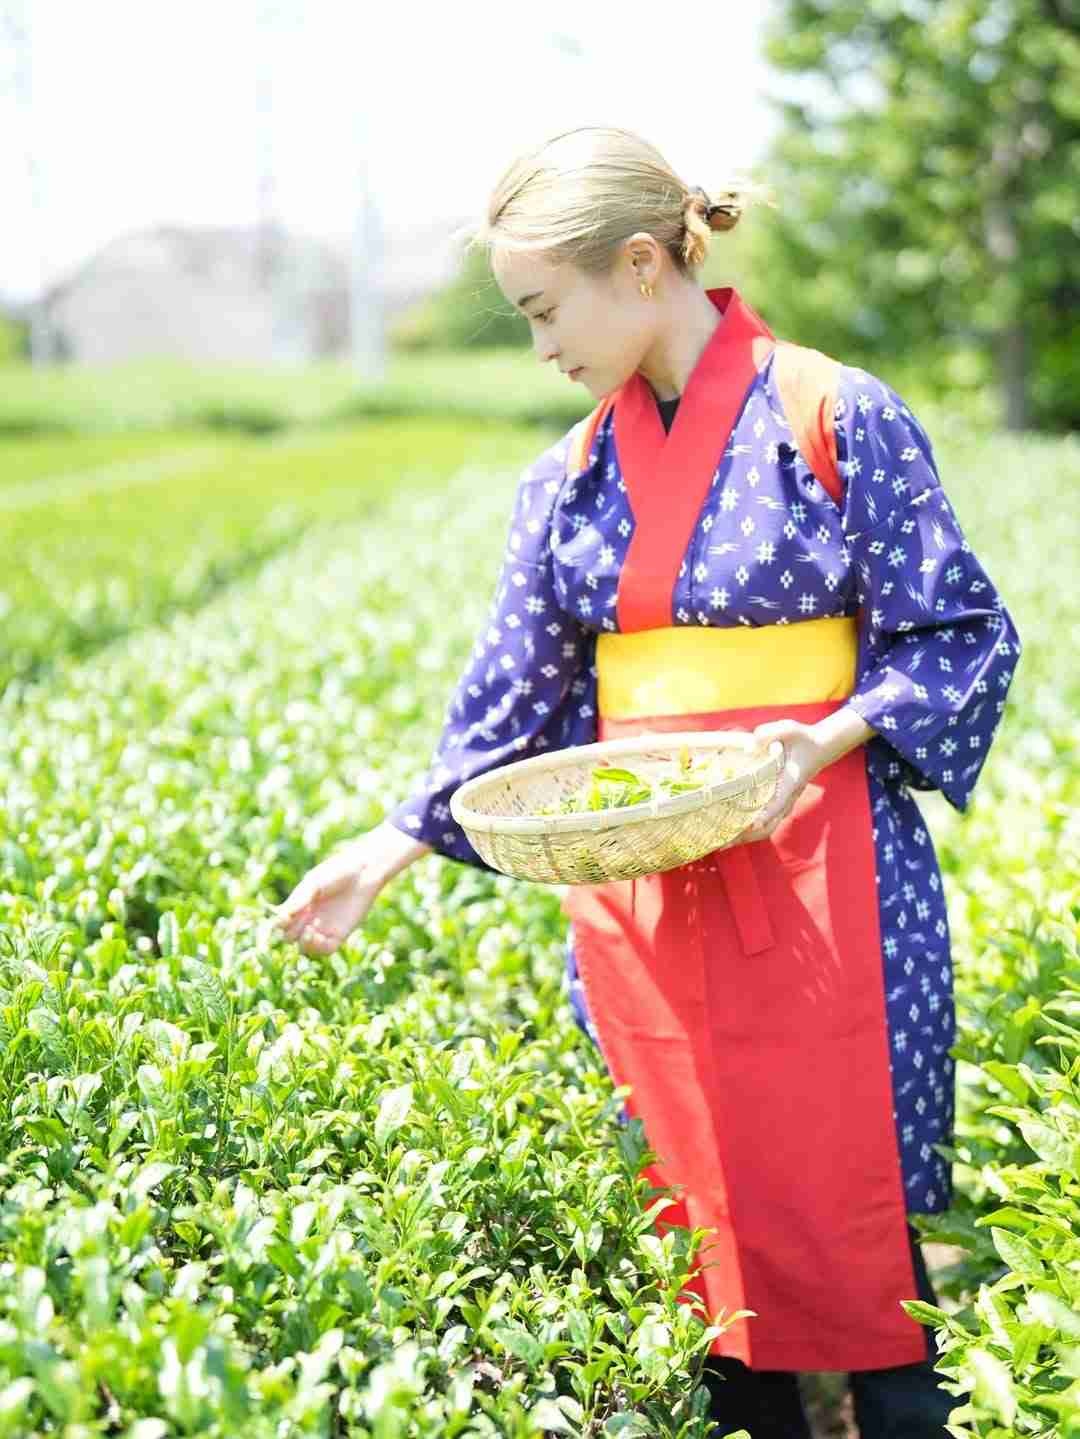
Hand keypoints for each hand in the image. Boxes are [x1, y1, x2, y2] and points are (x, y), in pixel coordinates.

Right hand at [272, 839, 382, 955]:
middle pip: (290, 937)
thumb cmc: (337, 872)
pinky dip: (318, 947)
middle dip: (291, 933)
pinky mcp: (340, 935)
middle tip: (302, 920)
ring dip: (304, 943)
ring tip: (311, 930)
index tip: (285, 917)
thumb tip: (285, 915)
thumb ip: (299, 898)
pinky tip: (319, 934)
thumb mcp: (315, 883)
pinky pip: (325, 950)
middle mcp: (310, 919)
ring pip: (306, 947)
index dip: (280, 924)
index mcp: (300, 906)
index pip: (282, 924)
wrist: (364, 873)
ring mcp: (324, 928)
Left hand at [731, 719, 834, 844]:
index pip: (778, 802)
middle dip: (746, 835)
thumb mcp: (788, 728)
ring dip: (745, 837)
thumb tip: (749, 747)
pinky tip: (730, 833)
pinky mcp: (779, 803)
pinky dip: (749, 831)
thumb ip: (769, 734)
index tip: (751, 825)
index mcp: (790, 782)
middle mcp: (788, 797)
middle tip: (723, 843)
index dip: (765, 815)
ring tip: (721, 844)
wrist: (819, 748)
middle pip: (769, 825)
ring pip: (766, 828)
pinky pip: (765, 823)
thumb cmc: (802, 738)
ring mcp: (784, 803)